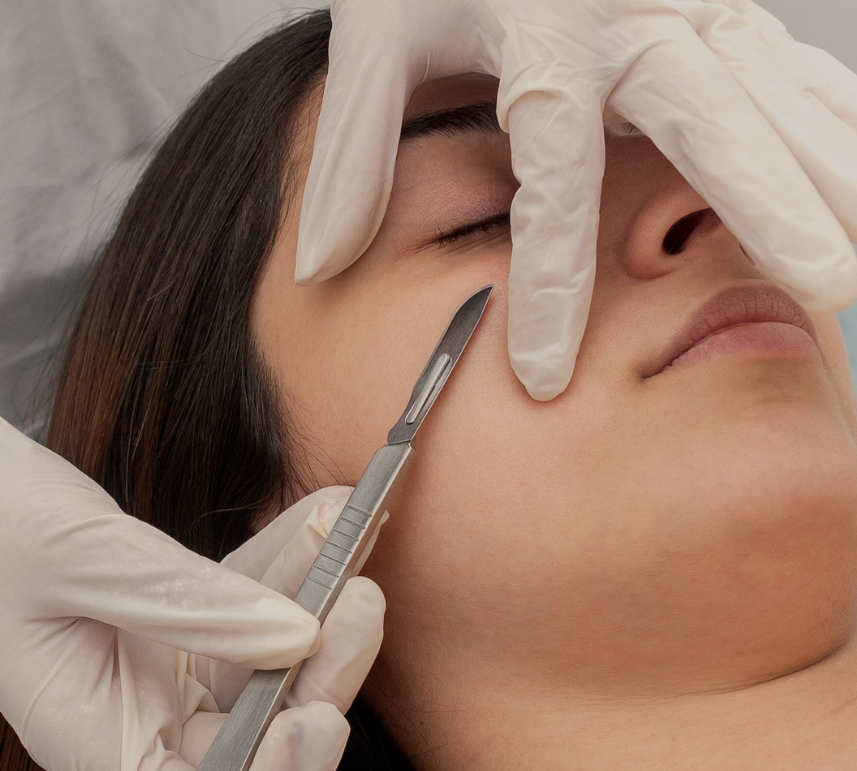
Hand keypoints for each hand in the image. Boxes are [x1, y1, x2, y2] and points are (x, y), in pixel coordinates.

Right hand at [0, 390, 383, 770]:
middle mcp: (141, 714)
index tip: (318, 719)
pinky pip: (250, 597)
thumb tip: (292, 632)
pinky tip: (327, 516)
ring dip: (316, 596)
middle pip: (254, 726)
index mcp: (96, 735)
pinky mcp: (185, 616)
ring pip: (267, 655)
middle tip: (363, 601)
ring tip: (356, 531)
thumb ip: (187, 601)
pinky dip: (288, 559)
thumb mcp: (83, 561)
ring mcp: (169, 663)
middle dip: (320, 671)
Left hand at [296, 0, 856, 399]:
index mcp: (542, 39)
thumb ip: (357, 143)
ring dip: (830, 169)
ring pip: (772, 94)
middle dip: (768, 211)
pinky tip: (855, 175)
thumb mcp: (377, 35)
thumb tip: (322, 260)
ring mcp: (686, 6)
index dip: (552, 281)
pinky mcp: (716, 0)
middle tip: (818, 293)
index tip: (548, 377)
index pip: (553, 180)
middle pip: (709, 127)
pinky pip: (785, 65)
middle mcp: (632, 22)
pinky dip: (830, 120)